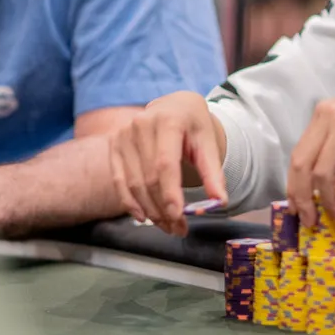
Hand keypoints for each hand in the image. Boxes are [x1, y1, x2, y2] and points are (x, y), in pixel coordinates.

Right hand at [106, 91, 226, 236]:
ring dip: (149, 210)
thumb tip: (220, 202)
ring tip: (167, 226)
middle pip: (149, 178)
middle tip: (178, 228)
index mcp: (168, 120)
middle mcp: (141, 124)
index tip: (178, 216)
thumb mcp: (208, 142)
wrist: (173, 106)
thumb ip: (214, 172)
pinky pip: (118, 180)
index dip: (170, 193)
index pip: (165, 163)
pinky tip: (143, 216)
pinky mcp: (114, 144)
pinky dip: (130, 202)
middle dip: (163, 208)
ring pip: (133, 183)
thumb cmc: (194, 125)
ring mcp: (123, 134)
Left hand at [287, 78, 334, 228]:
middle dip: (302, 199)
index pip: (297, 154)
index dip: (293, 185)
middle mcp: (329, 117)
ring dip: (327, 204)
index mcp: (324, 113)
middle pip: (301, 166)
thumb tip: (333, 193)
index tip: (296, 206)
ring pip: (322, 176)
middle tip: (309, 221)